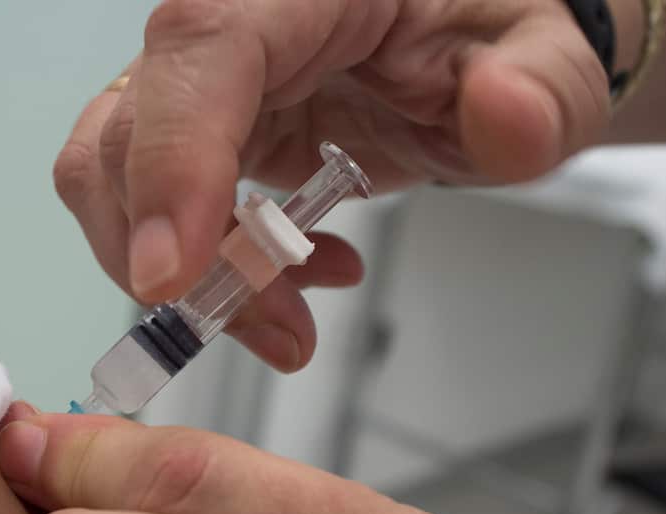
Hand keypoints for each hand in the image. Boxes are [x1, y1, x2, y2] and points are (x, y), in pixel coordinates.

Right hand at [56, 0, 609, 365]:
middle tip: (279, 331)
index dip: (170, 157)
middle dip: (184, 257)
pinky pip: (147, 202)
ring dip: (180, 272)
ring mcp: (201, 76)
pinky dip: (198, 266)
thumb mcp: (551, 57)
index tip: (169, 273)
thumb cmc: (499, 38)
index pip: (201, 46)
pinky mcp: (197, 126)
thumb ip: (539, 88)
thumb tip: (504, 112)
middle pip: (130, 131)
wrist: (479, 52)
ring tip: (285, 316)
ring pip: (114, 175)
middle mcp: (230, 16)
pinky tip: (284, 280)